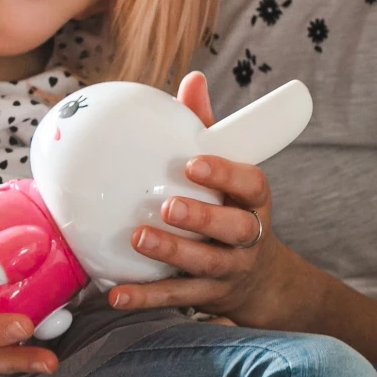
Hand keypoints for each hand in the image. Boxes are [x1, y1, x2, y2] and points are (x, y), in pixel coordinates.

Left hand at [107, 71, 293, 325]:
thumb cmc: (230, 208)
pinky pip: (177, 297)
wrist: (260, 280)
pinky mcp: (207, 296)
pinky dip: (146, 297)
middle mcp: (246, 237)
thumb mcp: (227, 173)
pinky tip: (116, 294)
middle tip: (168, 206)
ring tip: (139, 238)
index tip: (194, 163)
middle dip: (201, 218)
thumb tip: (192, 80)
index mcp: (251, 202)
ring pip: (205, 265)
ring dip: (171, 253)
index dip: (226, 174)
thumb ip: (207, 129)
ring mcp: (228, 270)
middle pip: (233, 229)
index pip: (251, 184)